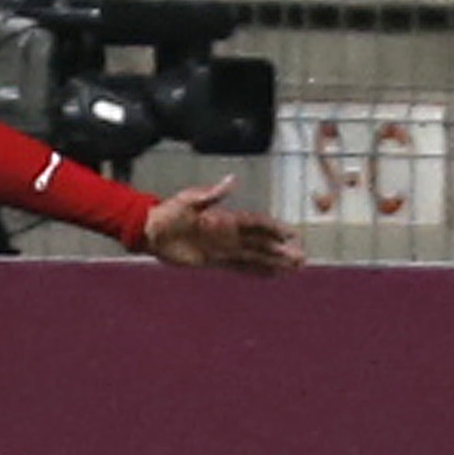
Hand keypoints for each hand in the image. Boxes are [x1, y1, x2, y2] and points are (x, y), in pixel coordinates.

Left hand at [139, 176, 303, 273]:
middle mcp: (229, 234)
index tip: (292, 235)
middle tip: (302, 258)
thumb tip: (232, 180)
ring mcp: (223, 248)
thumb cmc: (168, 212)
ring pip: (255, 256)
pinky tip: (271, 275)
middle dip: (282, 250)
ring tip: (294, 268)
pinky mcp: (214, 260)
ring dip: (274, 262)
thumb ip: (212, 194)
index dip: (275, 229)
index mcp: (226, 218)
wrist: (151, 231)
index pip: (257, 224)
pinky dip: (255, 271)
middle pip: (262, 243)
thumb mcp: (190, 200)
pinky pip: (240, 267)